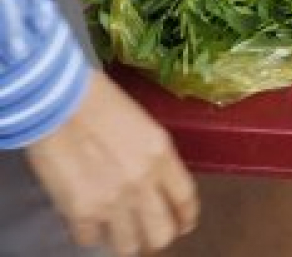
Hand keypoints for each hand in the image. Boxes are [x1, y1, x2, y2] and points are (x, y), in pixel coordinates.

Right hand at [26, 70, 197, 256]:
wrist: (57, 100)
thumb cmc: (96, 99)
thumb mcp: (140, 123)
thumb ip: (151, 156)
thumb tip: (152, 182)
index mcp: (160, 153)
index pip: (185, 199)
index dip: (185, 217)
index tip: (183, 224)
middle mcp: (142, 182)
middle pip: (162, 234)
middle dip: (155, 236)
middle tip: (146, 231)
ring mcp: (113, 201)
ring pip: (128, 247)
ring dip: (123, 239)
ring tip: (115, 228)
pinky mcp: (82, 212)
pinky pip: (91, 240)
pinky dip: (89, 233)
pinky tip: (87, 218)